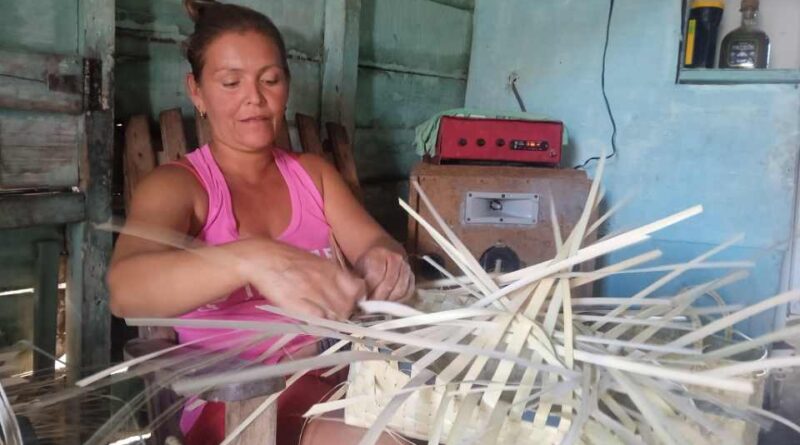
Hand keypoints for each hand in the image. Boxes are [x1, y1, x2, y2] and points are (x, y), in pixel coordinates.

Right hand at [237, 239, 364, 319]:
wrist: (262, 258)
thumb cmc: (287, 259)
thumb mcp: (315, 262)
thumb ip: (330, 276)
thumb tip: (343, 291)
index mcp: (332, 269)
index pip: (359, 289)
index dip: (358, 299)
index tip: (352, 302)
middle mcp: (326, 281)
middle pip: (349, 305)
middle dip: (346, 312)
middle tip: (336, 313)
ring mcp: (313, 293)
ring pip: (336, 314)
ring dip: (333, 319)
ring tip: (324, 317)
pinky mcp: (299, 305)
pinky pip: (320, 319)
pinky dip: (320, 322)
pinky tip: (314, 319)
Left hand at [354, 244, 414, 301]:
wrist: (380, 255)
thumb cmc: (367, 265)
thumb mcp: (358, 268)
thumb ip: (358, 281)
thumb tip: (360, 299)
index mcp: (379, 254)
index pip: (377, 275)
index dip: (371, 290)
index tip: (364, 300)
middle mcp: (395, 258)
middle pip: (389, 283)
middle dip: (379, 298)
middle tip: (372, 307)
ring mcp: (405, 267)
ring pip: (400, 289)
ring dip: (389, 301)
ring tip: (380, 307)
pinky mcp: (411, 277)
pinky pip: (408, 292)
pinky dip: (399, 300)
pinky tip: (390, 303)